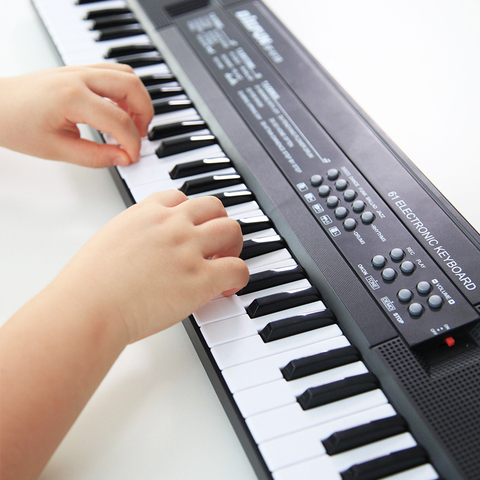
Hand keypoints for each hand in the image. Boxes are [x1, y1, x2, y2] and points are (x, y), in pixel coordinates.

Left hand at [0, 63, 152, 167]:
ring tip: (132, 123)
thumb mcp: (57, 150)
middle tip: (140, 136)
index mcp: (72, 98)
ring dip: (137, 100)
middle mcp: (79, 77)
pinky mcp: (78, 70)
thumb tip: (123, 158)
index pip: (119, 120)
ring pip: (126, 75)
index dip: (132, 143)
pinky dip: (126, 91)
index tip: (131, 157)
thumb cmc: (16, 124)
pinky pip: (114, 72)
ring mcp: (79, 69)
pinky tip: (120, 110)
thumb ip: (95, 157)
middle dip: (145, 114)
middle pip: (132, 87)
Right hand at [54, 190, 249, 342]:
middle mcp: (172, 225)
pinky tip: (226, 288)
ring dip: (233, 246)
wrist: (89, 307)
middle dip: (219, 224)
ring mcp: (188, 249)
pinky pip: (238, 268)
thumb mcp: (110, 241)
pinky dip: (239, 277)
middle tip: (216, 245)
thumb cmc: (90, 284)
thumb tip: (149, 250)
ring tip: (225, 263)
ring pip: (231, 231)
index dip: (192, 214)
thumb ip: (136, 236)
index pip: (182, 197)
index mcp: (147, 213)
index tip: (192, 229)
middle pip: (214, 207)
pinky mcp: (201, 279)